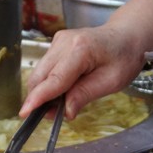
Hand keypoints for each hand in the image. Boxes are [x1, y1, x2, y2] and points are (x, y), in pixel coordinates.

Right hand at [20, 24, 149, 119]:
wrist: (126, 36)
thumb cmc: (123, 57)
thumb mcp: (111, 81)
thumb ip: (85, 94)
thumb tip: (66, 111)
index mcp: (80, 49)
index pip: (54, 79)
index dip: (39, 98)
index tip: (25, 112)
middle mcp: (64, 42)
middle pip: (40, 76)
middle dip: (40, 99)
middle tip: (52, 116)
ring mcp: (58, 41)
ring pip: (40, 73)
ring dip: (44, 92)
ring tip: (60, 105)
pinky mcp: (56, 45)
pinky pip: (46, 68)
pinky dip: (49, 83)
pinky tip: (63, 91)